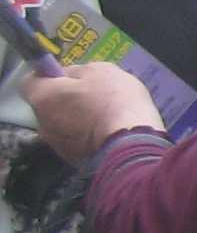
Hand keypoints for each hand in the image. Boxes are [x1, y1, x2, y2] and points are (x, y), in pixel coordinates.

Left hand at [27, 61, 161, 162]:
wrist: (131, 144)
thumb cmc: (113, 100)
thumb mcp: (101, 71)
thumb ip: (79, 72)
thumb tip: (70, 76)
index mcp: (42, 96)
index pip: (29, 82)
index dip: (47, 77)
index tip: (66, 77)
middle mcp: (41, 122)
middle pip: (48, 106)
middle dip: (65, 102)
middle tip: (92, 98)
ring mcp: (56, 145)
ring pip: (62, 127)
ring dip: (77, 122)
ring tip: (105, 119)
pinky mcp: (73, 161)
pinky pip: (77, 144)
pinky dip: (88, 138)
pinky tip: (109, 135)